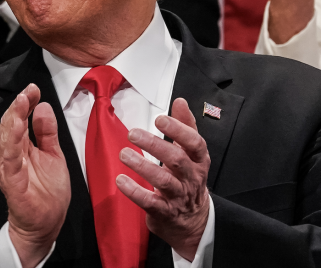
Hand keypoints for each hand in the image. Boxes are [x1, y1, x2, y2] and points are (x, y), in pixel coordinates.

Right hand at [0, 83, 70, 266]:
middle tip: (28, 91)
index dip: (26, 102)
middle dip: (19, 106)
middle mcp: (10, 155)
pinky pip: (10, 162)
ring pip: (7, 139)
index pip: (19, 118)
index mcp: (20, 146)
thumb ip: (47, 131)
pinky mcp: (11, 182)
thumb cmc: (47, 191)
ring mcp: (9, 168)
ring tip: (21, 103)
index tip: (34, 88)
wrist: (46, 224)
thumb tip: (42, 106)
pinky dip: (12, 145)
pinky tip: (17, 131)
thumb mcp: (53, 154)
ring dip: (14, 120)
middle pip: (11, 125)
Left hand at [117, 98, 210, 260]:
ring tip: (124, 154)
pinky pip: (150, 202)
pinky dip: (135, 192)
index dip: (178, 130)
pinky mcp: (164, 212)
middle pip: (177, 160)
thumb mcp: (192, 153)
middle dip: (155, 145)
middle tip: (133, 134)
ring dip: (143, 167)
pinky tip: (121, 180)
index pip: (194, 143)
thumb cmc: (188, 179)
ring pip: (163, 181)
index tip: (160, 119)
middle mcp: (191, 178)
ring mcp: (178, 196)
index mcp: (199, 160)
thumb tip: (180, 101)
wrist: (192, 220)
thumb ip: (186, 126)